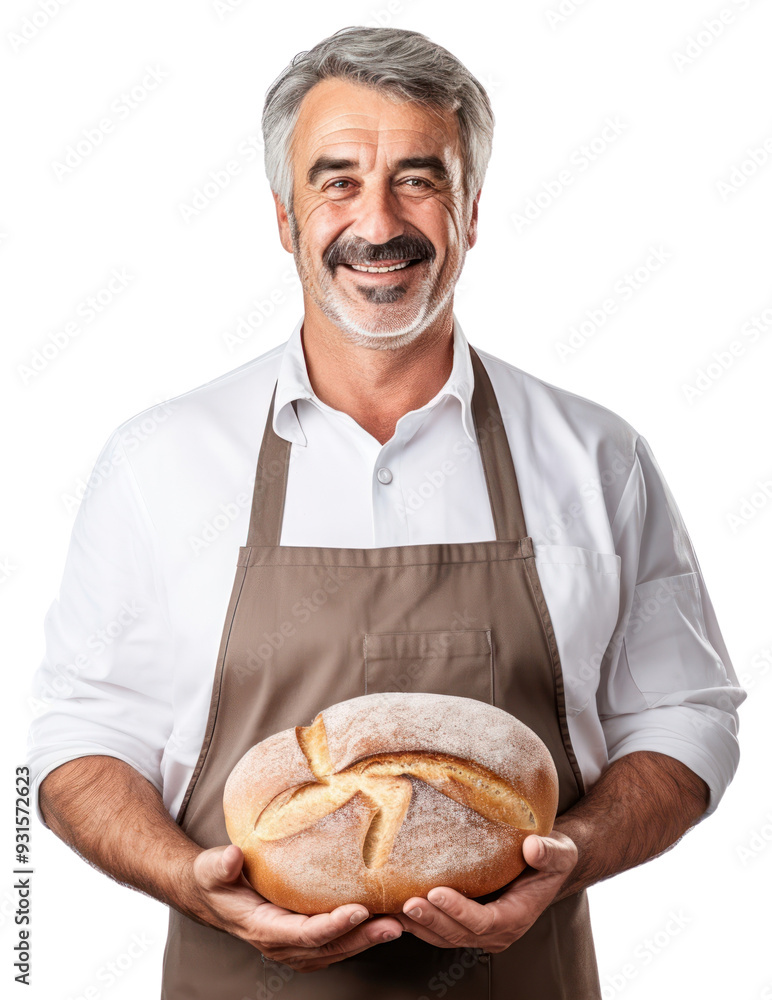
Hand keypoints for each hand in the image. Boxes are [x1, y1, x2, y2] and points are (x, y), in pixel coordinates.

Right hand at [184, 844, 402, 971]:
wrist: (213, 895)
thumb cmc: (215, 880)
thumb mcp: (212, 868)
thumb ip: (221, 865)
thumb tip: (233, 857)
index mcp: (263, 928)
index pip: (304, 933)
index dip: (332, 925)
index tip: (358, 910)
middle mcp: (282, 945)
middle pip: (329, 947)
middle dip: (363, 937)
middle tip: (395, 923)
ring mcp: (294, 947)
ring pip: (337, 950)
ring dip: (368, 939)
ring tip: (400, 924)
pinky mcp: (304, 941)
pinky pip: (336, 944)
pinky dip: (360, 936)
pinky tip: (383, 922)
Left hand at [395, 831, 577, 952]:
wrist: (545, 865)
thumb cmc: (550, 858)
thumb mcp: (559, 852)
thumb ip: (548, 852)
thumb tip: (533, 847)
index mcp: (516, 916)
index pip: (484, 921)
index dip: (459, 911)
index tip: (436, 892)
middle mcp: (497, 930)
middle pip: (459, 933)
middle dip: (432, 920)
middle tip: (408, 902)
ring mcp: (479, 929)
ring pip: (445, 936)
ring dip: (420, 925)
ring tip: (394, 909)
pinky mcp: (465, 921)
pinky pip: (439, 928)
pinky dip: (418, 922)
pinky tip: (396, 909)